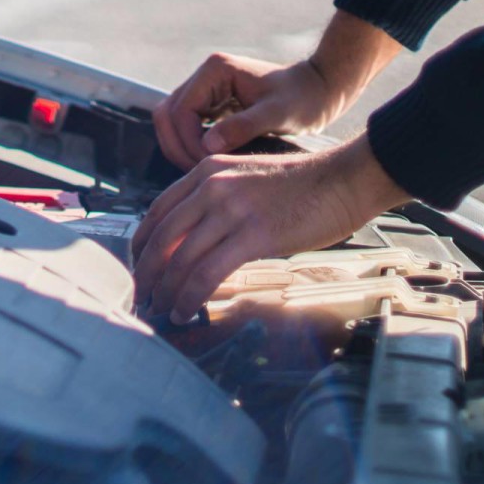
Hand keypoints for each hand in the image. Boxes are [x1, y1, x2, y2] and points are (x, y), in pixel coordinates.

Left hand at [131, 134, 410, 323]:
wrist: (345, 179)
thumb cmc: (304, 185)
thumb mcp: (247, 181)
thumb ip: (216, 203)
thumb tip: (193, 242)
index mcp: (206, 172)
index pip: (158, 212)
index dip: (141, 245)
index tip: (138, 268)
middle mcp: (211, 187)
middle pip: (161, 238)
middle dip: (145, 274)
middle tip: (141, 297)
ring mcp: (230, 209)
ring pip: (180, 259)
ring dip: (166, 292)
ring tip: (163, 310)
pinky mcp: (252, 234)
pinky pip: (206, 273)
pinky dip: (190, 297)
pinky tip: (186, 312)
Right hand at [152, 55, 352, 170]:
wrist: (320, 90)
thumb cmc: (305, 98)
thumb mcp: (278, 114)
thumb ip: (244, 127)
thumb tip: (208, 146)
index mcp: (215, 71)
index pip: (180, 112)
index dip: (188, 142)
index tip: (208, 164)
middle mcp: (205, 77)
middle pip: (167, 116)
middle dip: (178, 147)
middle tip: (199, 173)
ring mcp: (206, 90)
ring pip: (173, 123)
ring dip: (182, 148)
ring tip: (204, 171)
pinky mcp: (212, 105)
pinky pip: (187, 128)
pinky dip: (192, 147)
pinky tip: (211, 164)